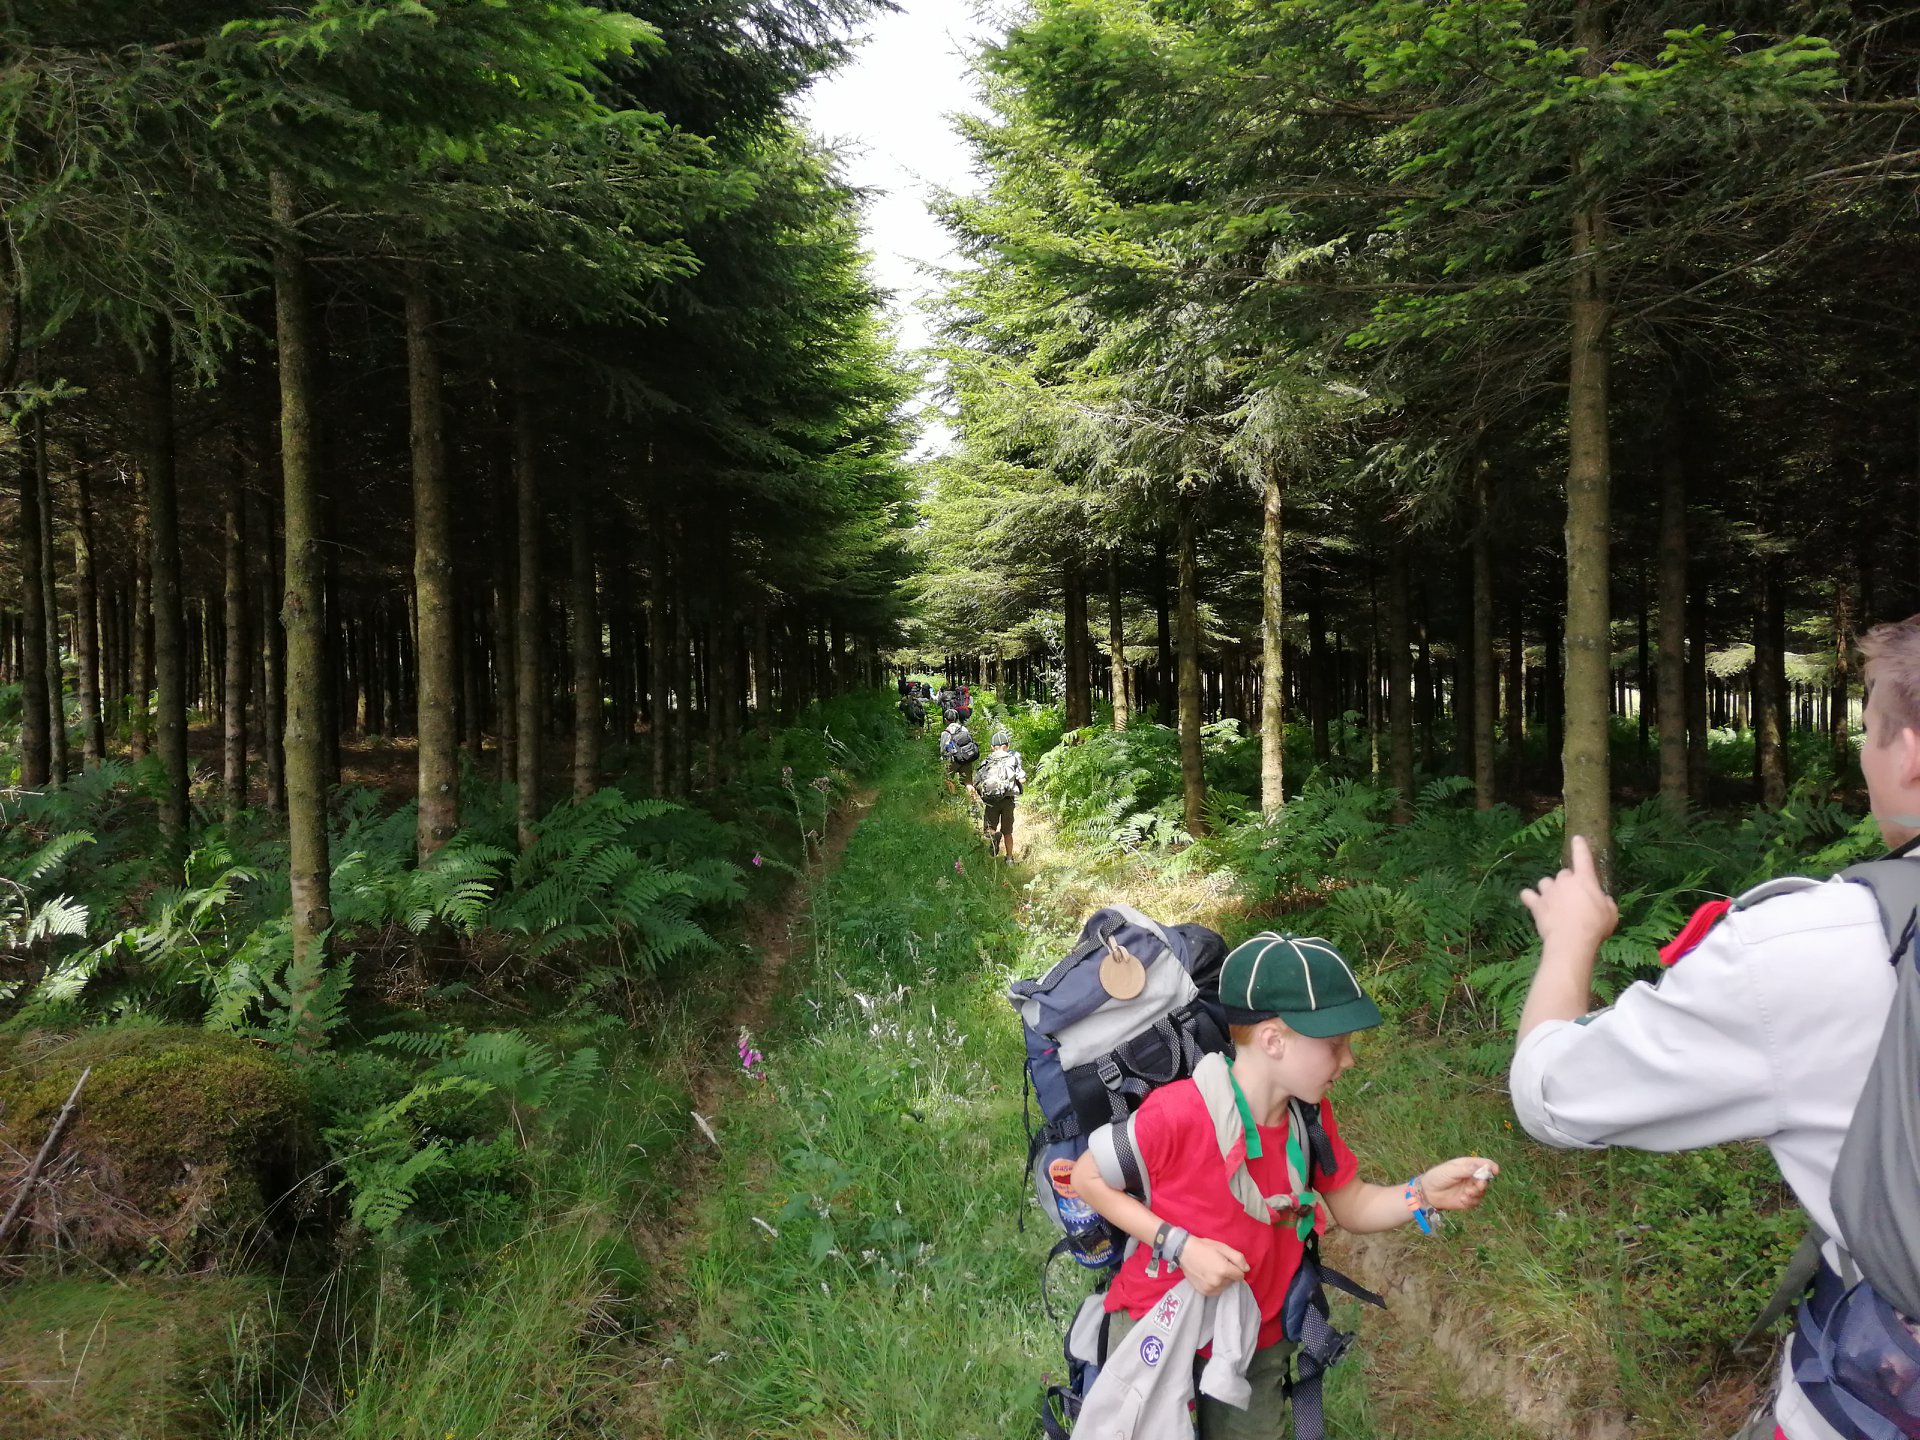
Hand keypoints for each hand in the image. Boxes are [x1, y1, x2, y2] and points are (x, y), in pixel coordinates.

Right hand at [1178, 1236, 1248, 1296]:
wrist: (1183, 1252)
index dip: (1236, 1268)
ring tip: (1212, 1270)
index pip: (1240, 1275)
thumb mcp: (1223, 1247)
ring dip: (1222, 1280)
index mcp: (1224, 1270)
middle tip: (1218, 1264)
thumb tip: (1247, 1269)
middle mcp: (1218, 1282)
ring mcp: (1210, 1288)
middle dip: (1229, 1273)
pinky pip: (1217, 1291)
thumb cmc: (1204, 1247)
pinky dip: (1215, 1285)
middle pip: (1232, 1281)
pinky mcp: (1204, 1292)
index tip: (1228, 1262)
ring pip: (1225, 1286)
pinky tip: (1208, 1276)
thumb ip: (1238, 1258)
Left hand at [1419, 1157, 1498, 1211]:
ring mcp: (1470, 1188)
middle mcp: (1471, 1177)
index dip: (1492, 1166)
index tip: (1495, 1170)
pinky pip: (1476, 1201)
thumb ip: (1466, 1169)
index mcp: (1468, 1165)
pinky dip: (1471, 1201)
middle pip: (1486, 1179)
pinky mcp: (1468, 1200)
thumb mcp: (1450, 1171)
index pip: (1484, 1164)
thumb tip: (1482, 1167)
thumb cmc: (1438, 1177)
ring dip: (1476, 1193)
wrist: (1428, 1193)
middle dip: (1483, 1183)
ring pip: (1482, 1191)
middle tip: (1477, 1185)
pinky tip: (1462, 1199)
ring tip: (1465, 1193)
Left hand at [1519, 835, 1617, 951]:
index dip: (1580, 846)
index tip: (1577, 838)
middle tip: (1573, 899)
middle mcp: (1564, 881)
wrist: (1571, 940)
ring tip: (1554, 902)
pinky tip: (1533, 902)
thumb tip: (1602, 901)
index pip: (1582, 857)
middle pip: (1563, 874)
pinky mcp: (1536, 904)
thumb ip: (1606, 903)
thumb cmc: (1595, 926)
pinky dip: (1530, 898)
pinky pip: (1528, 895)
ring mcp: (1548, 891)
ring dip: (1549, 889)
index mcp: (1585, 879)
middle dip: (1567, 883)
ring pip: (1545, 882)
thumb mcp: (1611, 914)